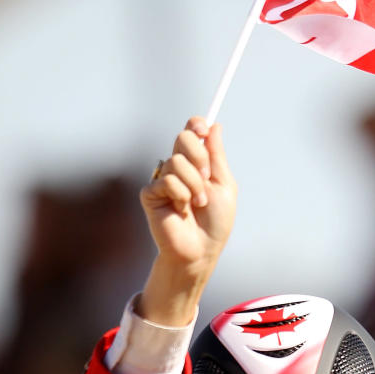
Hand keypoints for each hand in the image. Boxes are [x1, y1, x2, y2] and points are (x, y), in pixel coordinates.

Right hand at [138, 117, 237, 323]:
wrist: (201, 249)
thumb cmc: (215, 222)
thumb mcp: (224, 185)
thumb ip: (217, 156)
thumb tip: (214, 126)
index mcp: (196, 163)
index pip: (191, 131)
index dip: (196, 125)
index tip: (204, 129)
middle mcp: (178, 167)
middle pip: (183, 138)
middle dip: (200, 157)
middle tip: (206, 179)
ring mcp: (163, 179)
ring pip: (176, 161)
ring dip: (194, 184)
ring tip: (197, 204)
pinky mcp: (151, 193)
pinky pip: (167, 181)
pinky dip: (181, 195)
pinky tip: (181, 210)